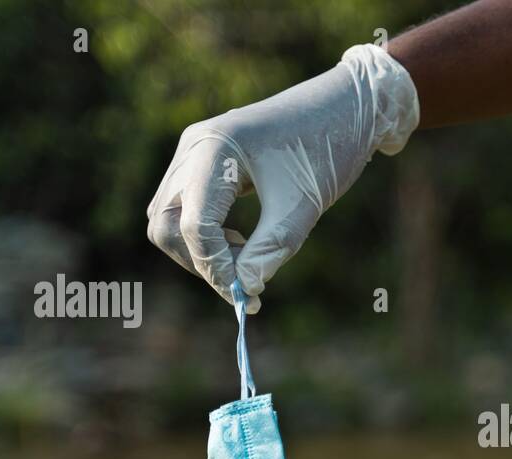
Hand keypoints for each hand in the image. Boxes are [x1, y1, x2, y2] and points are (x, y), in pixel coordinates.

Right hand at [146, 44, 418, 312]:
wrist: (346, 108)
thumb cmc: (328, 148)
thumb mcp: (303, 205)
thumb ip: (270, 249)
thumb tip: (244, 289)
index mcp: (215, 149)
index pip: (193, 225)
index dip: (215, 268)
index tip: (246, 296)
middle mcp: (194, 146)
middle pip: (166, 224)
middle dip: (199, 261)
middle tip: (242, 284)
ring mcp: (194, 150)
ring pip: (168, 218)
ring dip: (200, 250)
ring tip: (246, 259)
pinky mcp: (203, 159)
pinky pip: (184, 206)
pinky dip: (205, 234)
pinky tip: (241, 242)